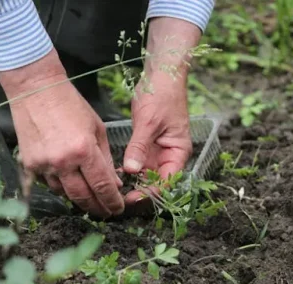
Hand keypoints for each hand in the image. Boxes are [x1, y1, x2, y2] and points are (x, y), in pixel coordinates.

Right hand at [0, 50, 123, 217]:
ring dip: (79, 198)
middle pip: (82, 196)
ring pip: (64, 193)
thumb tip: (114, 183)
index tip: (118, 209)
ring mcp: (43, 165)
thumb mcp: (97, 129)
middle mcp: (62, 161)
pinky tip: (70, 184)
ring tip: (91, 200)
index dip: (112, 201)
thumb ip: (106, 158)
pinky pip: (48, 184)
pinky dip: (61, 186)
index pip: (102, 185)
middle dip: (97, 208)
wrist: (36, 91)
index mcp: (83, 150)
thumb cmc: (71, 105)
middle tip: (107, 213)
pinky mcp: (29, 165)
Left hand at [121, 17, 201, 205]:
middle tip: (118, 199)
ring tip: (114, 191)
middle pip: (157, 183)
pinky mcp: (147, 145)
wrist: (161, 75)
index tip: (131, 199)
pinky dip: (128, 170)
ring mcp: (158, 151)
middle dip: (140, 192)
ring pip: (146, 176)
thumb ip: (139, 147)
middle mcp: (170, 156)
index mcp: (178, 152)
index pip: (167, 182)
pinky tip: (114, 174)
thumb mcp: (149, 122)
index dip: (151, 194)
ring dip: (133, 183)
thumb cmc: (161, 95)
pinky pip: (138, 164)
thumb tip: (130, 171)